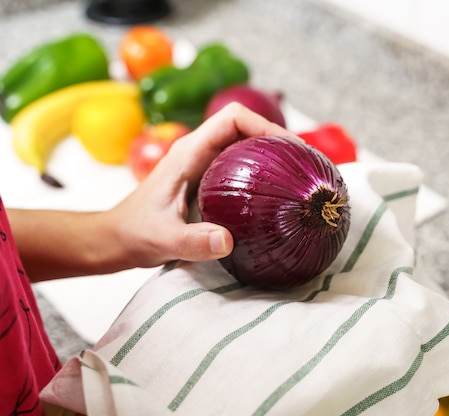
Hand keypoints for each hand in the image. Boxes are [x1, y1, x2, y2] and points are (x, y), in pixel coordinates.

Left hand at [106, 102, 294, 267]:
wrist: (118, 239)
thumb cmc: (135, 233)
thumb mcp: (163, 238)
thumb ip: (192, 241)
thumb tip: (227, 241)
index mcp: (190, 152)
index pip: (234, 118)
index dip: (265, 125)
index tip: (290, 149)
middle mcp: (200, 152)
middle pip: (247, 128)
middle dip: (279, 141)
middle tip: (306, 166)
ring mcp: (206, 165)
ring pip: (247, 147)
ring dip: (275, 156)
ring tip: (301, 178)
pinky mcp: (210, 181)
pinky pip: (244, 167)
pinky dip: (265, 174)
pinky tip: (280, 196)